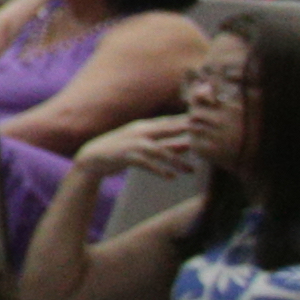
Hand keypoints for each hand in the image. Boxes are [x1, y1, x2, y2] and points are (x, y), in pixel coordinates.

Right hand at [77, 112, 200, 181]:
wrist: (92, 158)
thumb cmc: (122, 150)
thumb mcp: (145, 144)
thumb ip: (166, 144)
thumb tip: (188, 145)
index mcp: (146, 126)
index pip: (172, 122)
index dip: (189, 122)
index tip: (207, 125)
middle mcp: (141, 131)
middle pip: (169, 130)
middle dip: (188, 133)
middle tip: (206, 139)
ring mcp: (133, 143)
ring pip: (160, 150)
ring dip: (177, 161)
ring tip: (191, 171)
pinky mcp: (126, 156)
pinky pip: (147, 163)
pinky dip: (159, 170)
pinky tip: (170, 177)